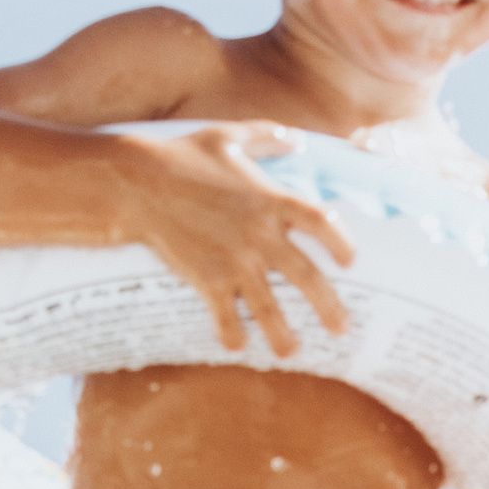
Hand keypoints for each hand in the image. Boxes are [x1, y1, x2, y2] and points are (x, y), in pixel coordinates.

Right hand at [103, 122, 352, 358]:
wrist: (137, 182)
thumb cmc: (181, 154)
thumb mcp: (228, 135)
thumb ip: (266, 136)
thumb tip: (295, 139)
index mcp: (270, 199)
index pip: (321, 222)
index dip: (340, 242)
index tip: (350, 262)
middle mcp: (260, 233)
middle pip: (306, 276)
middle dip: (328, 307)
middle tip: (343, 330)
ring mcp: (234, 260)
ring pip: (269, 307)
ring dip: (283, 334)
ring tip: (291, 353)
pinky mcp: (207, 279)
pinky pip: (225, 315)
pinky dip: (231, 334)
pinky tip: (237, 349)